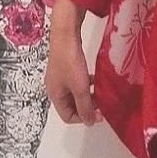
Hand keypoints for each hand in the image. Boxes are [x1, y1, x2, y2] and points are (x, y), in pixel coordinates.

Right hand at [44, 0, 97, 125]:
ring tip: (99, 92)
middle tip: (101, 104)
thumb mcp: (80, 88)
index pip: (68, 117)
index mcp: (55, 96)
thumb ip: (85, 107)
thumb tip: (89, 122)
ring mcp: (59, 77)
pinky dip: (85, 84)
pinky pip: (76, 82)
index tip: (98, 114)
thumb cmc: (70, 61)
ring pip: (75, 94)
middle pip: (71, 106)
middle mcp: (55, 88)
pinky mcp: (65, 66)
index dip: (84, 118)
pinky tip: (93, 78)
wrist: (65, 34)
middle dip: (87, 106)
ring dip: (88, 95)